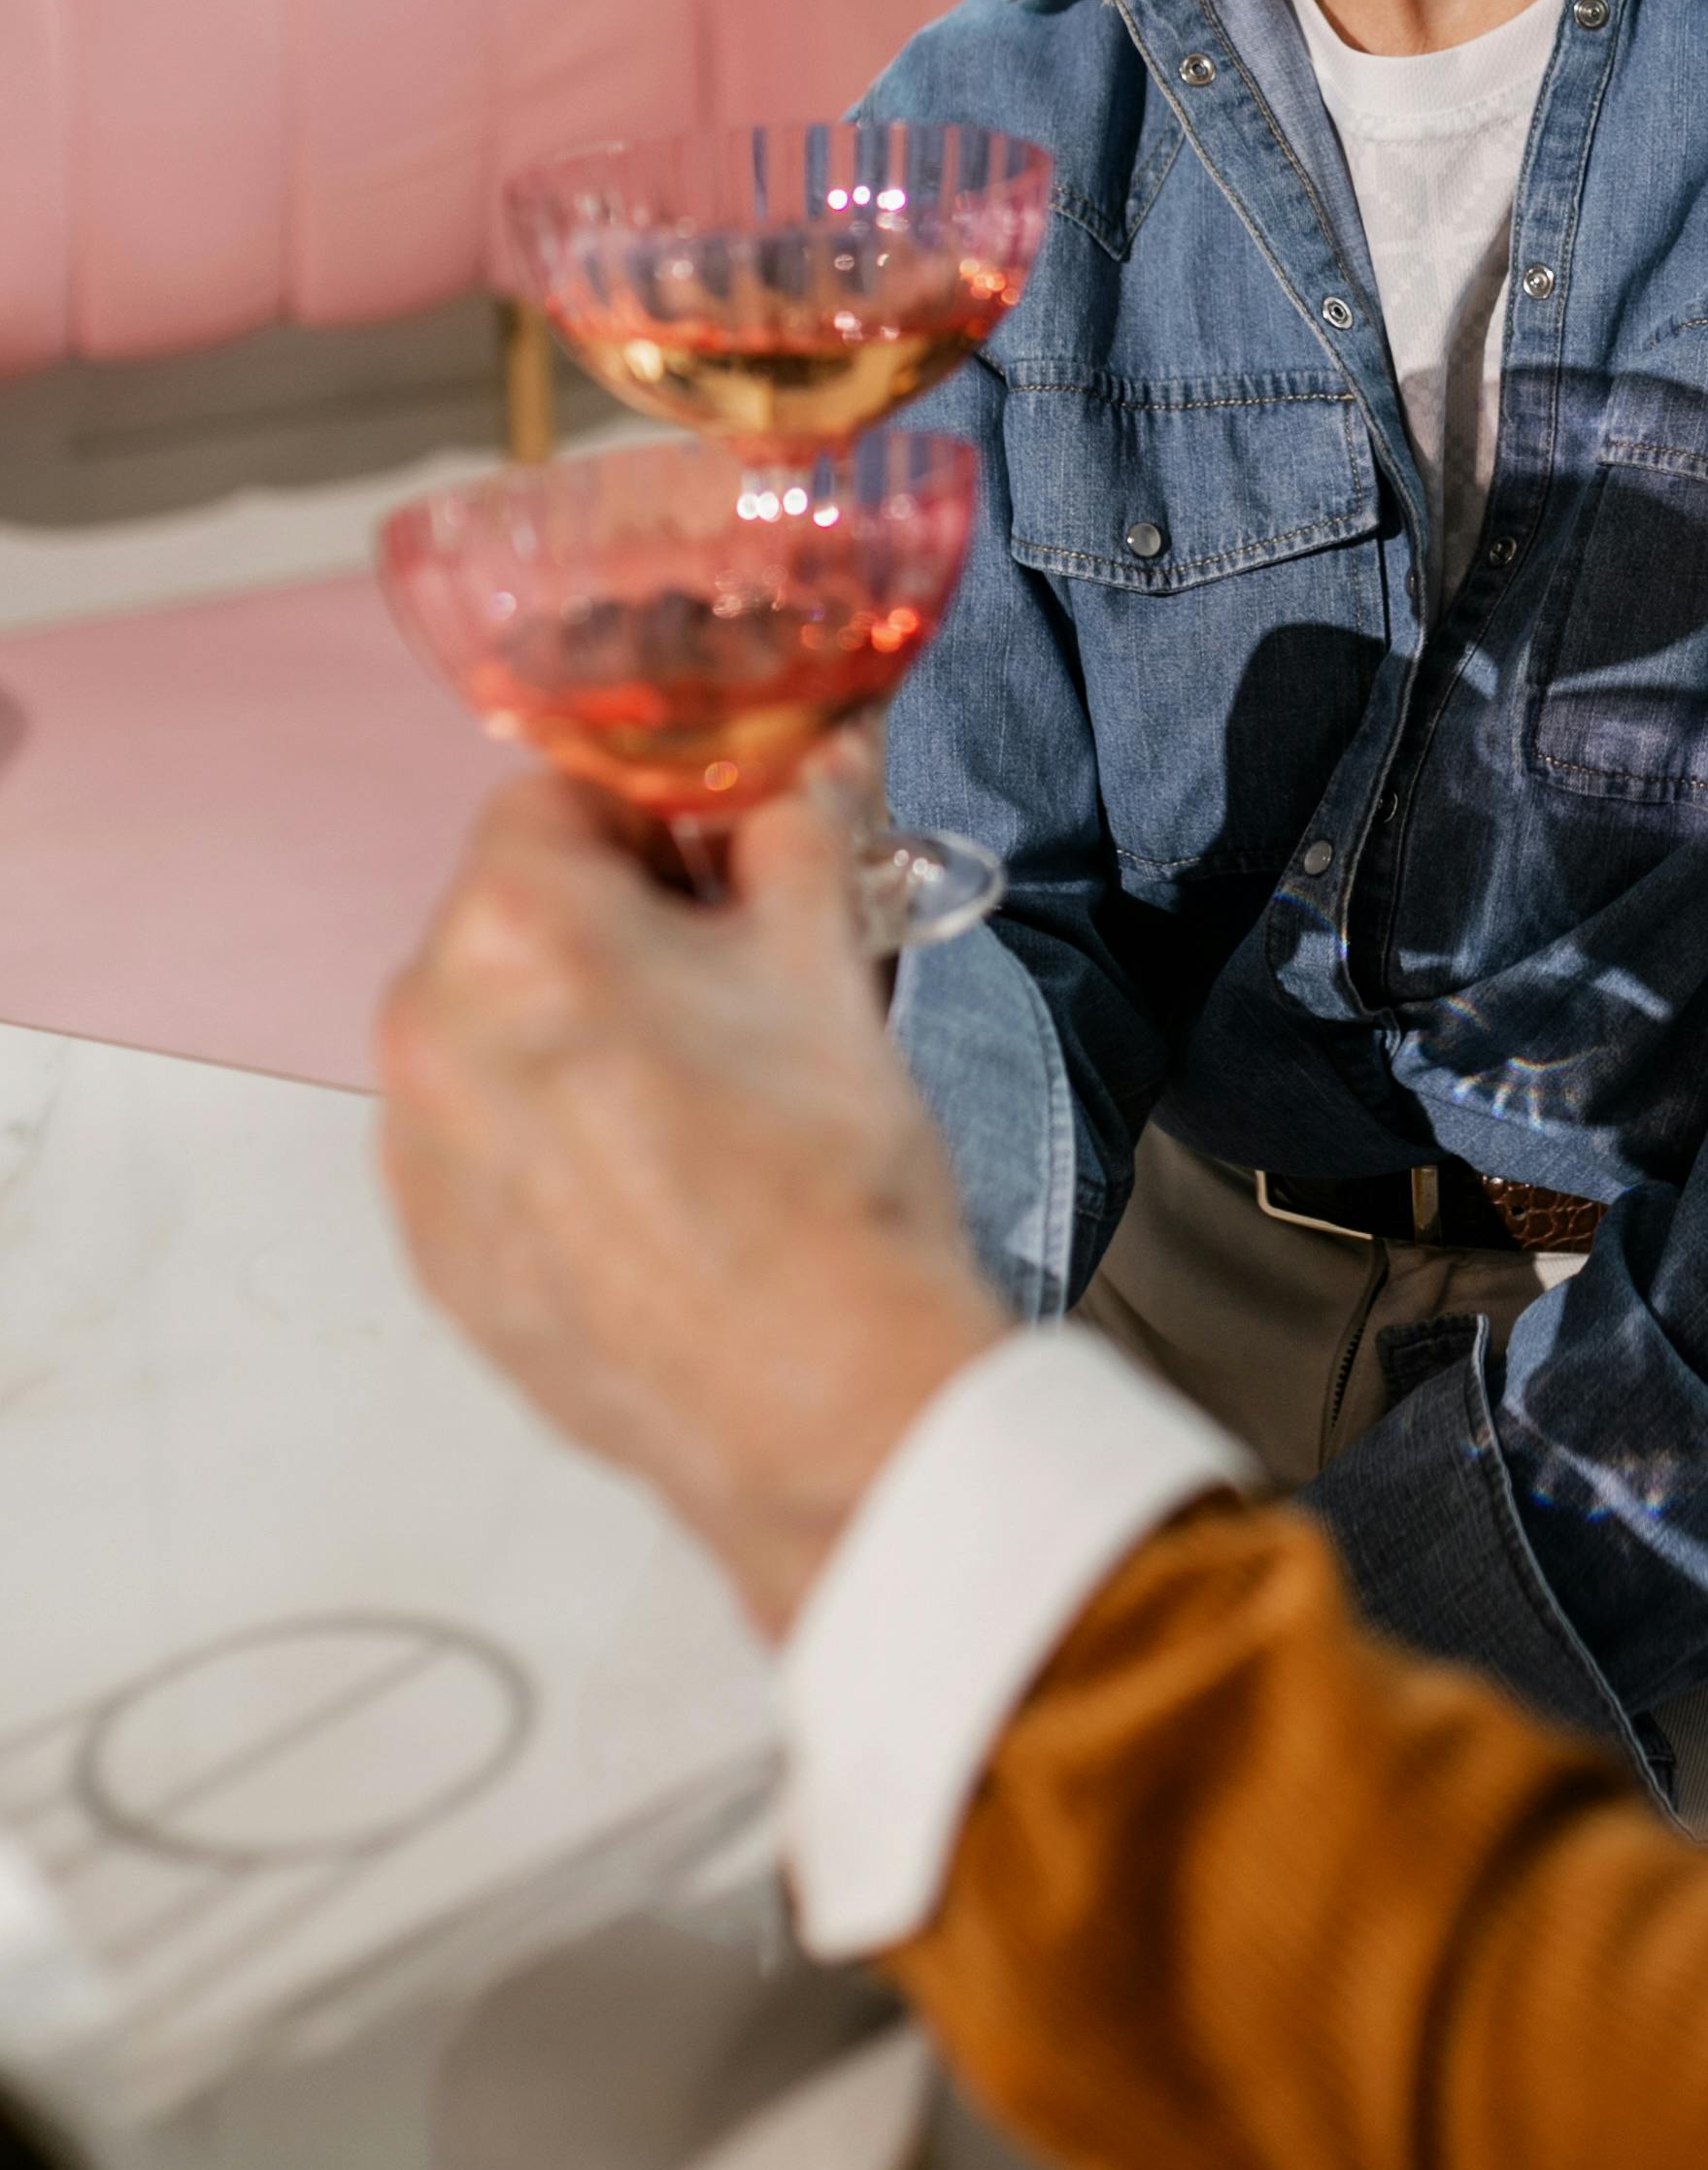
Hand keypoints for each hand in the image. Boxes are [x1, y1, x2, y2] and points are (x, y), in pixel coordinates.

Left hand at [377, 757, 1007, 1639]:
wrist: (824, 1395)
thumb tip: (800, 774)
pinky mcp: (436, 1253)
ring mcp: (419, 1155)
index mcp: (512, 928)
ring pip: (494, 1030)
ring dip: (579, 1027)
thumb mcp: (826, 955)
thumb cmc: (822, 1183)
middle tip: (733, 970)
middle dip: (618, 920)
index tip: (721, 850)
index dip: (660, 810)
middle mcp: (429, 1033)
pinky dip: (555, 1135)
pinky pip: (482, 1143)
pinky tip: (662, 1178)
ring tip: (704, 1091)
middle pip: (515, 912)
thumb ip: (797, 829)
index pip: (561, 792)